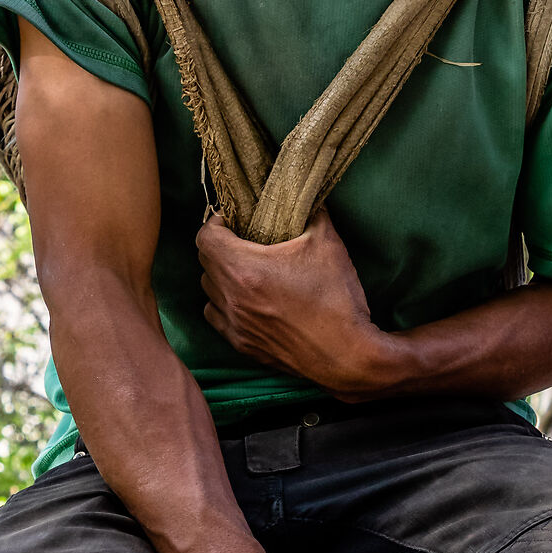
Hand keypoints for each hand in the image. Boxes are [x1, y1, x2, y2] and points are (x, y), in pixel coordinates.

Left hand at [197, 209, 387, 397]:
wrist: (347, 355)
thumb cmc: (336, 299)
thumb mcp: (328, 244)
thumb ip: (312, 213)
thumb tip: (307, 197)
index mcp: (244, 269)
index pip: (205, 237)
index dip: (216, 222)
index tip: (233, 219)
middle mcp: (231, 298)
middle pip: (204, 262)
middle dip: (219, 246)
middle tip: (242, 239)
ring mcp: (235, 325)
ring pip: (209, 291)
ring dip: (220, 276)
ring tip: (244, 270)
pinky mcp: (243, 345)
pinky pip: (218, 318)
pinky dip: (226, 305)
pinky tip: (247, 300)